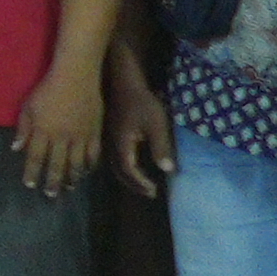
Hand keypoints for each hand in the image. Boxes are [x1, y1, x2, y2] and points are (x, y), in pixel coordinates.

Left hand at [14, 44, 111, 196]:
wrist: (76, 77)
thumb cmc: (48, 89)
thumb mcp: (28, 106)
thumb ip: (23, 128)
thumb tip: (16, 148)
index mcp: (43, 131)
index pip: (36, 157)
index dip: (33, 172)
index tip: (30, 184)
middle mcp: (61, 138)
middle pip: (57, 165)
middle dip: (52, 181)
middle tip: (50, 195)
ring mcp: (80, 136)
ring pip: (76, 163)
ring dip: (71, 177)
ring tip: (68, 187)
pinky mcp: (94, 132)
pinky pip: (93, 154)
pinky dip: (89, 165)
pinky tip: (86, 171)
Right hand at [106, 41, 174, 192]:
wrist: (124, 83)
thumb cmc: (142, 102)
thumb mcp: (156, 123)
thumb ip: (161, 147)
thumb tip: (167, 170)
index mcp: (122, 144)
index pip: (129, 170)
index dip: (141, 182)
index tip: (155, 190)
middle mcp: (112, 145)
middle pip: (119, 172)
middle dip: (134, 185)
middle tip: (150, 192)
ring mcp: (109, 140)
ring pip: (114, 166)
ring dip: (128, 178)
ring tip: (142, 184)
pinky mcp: (111, 135)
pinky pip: (114, 158)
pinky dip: (124, 168)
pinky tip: (132, 167)